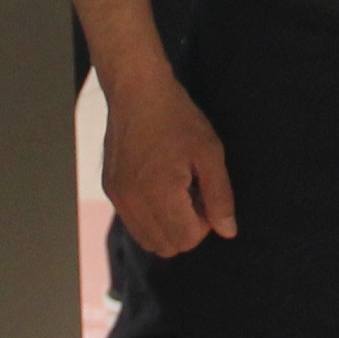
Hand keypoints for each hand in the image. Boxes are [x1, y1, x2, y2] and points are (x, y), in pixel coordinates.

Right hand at [103, 71, 235, 256]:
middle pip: (165, 246)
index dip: (204, 225)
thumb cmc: (178, 118)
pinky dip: (150, 217)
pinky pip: (132, 223)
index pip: (186, 240)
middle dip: (186, 230)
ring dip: (167, 227)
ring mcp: (117, 197)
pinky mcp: (110, 189)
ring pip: (146, 239)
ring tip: (177, 194)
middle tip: (194, 196)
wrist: (136, 91)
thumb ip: (220, 197)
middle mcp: (132, 201)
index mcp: (159, 193)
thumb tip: (228, 232)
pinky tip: (160, 188)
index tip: (206, 196)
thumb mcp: (209, 153)